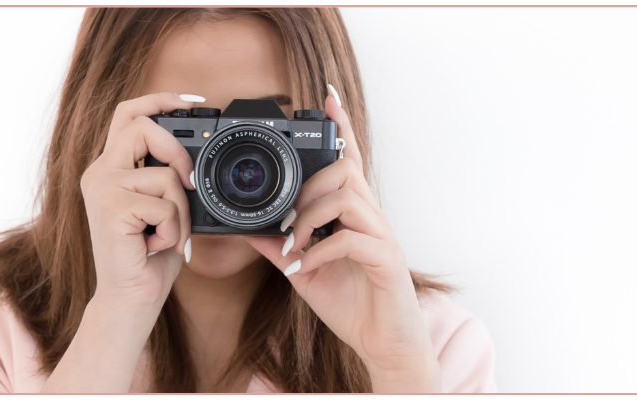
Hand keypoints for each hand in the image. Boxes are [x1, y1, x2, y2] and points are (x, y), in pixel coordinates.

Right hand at [79, 92, 199, 312]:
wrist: (131, 297)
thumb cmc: (151, 255)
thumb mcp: (165, 206)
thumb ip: (170, 176)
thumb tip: (197, 157)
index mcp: (111, 167)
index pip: (129, 114)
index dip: (160, 100)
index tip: (193, 101)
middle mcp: (99, 172)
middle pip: (143, 126)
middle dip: (179, 152)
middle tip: (191, 184)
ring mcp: (101, 187)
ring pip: (165, 175)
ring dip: (180, 211)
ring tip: (166, 234)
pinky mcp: (110, 208)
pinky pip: (164, 205)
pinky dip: (173, 229)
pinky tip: (156, 245)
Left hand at [245, 91, 440, 391]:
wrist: (383, 343)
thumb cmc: (351, 302)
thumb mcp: (305, 270)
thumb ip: (282, 246)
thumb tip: (250, 229)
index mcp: (353, 214)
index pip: (348, 159)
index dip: (339, 126)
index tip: (326, 96)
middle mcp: (371, 217)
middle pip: (343, 171)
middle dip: (307, 188)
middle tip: (287, 222)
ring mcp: (382, 237)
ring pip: (348, 197)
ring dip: (310, 218)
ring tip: (294, 245)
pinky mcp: (387, 260)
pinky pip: (352, 240)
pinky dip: (320, 253)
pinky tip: (304, 268)